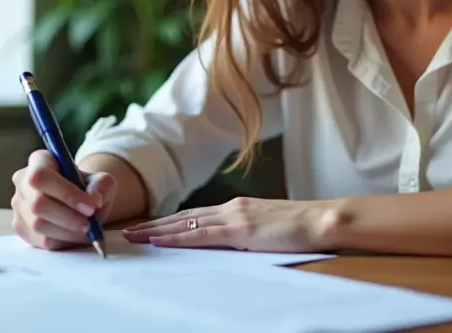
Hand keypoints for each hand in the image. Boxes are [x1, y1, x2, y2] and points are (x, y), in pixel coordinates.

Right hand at [11, 149, 116, 250]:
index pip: (42, 176)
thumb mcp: (101, 181)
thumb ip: (102, 186)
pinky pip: (39, 239)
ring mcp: (18, 205)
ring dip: (66, 231)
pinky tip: (74, 235)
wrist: (79, 203)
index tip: (91, 206)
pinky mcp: (20, 227)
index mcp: (40, 161)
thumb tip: (94, 199)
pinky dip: (61, 241)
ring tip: (86, 230)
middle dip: (68, 217)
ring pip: (38, 224)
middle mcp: (23, 180)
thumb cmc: (87, 188)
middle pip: (38, 203)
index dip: (66, 193)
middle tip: (90, 223)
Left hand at [121, 197, 334, 252]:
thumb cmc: (302, 228)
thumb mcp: (268, 228)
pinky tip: (159, 240)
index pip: (196, 215)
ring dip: (156, 230)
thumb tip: (233, 244)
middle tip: (129, 231)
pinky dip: (177, 236)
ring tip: (134, 236)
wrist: (321, 220)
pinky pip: (200, 234)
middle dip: (154, 224)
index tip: (149, 227)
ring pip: (185, 223)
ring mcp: (234, 216)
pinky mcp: (240, 230)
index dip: (170, 221)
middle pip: (184, 216)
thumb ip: (247, 233)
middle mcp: (231, 207)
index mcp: (238, 207)